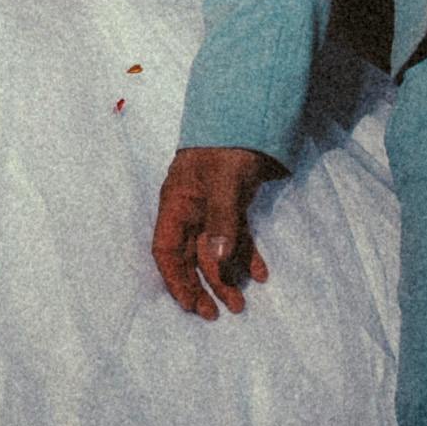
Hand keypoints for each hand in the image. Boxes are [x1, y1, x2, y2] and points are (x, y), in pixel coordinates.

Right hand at [152, 145, 281, 317]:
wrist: (252, 112)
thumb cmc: (230, 143)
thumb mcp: (225, 180)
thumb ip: (222, 220)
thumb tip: (218, 262)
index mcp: (177, 202)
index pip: (166, 250)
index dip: (175, 279)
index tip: (191, 305)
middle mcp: (190, 209)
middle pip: (189, 256)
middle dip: (202, 286)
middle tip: (219, 313)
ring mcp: (212, 208)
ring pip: (214, 251)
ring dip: (226, 277)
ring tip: (242, 302)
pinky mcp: (233, 205)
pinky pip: (235, 238)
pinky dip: (246, 256)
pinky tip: (260, 274)